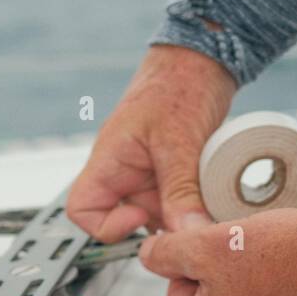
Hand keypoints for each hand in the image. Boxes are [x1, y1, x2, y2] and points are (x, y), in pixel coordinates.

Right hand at [67, 44, 236, 240]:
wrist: (206, 61)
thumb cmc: (180, 85)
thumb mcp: (180, 142)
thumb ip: (181, 191)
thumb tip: (188, 234)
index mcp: (109, 161)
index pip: (82, 211)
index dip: (107, 225)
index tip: (142, 216)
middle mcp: (125, 174)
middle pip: (130, 221)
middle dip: (162, 222)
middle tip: (193, 213)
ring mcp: (149, 176)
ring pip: (160, 216)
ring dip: (184, 214)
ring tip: (209, 194)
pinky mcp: (172, 176)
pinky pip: (179, 203)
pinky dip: (197, 204)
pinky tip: (214, 190)